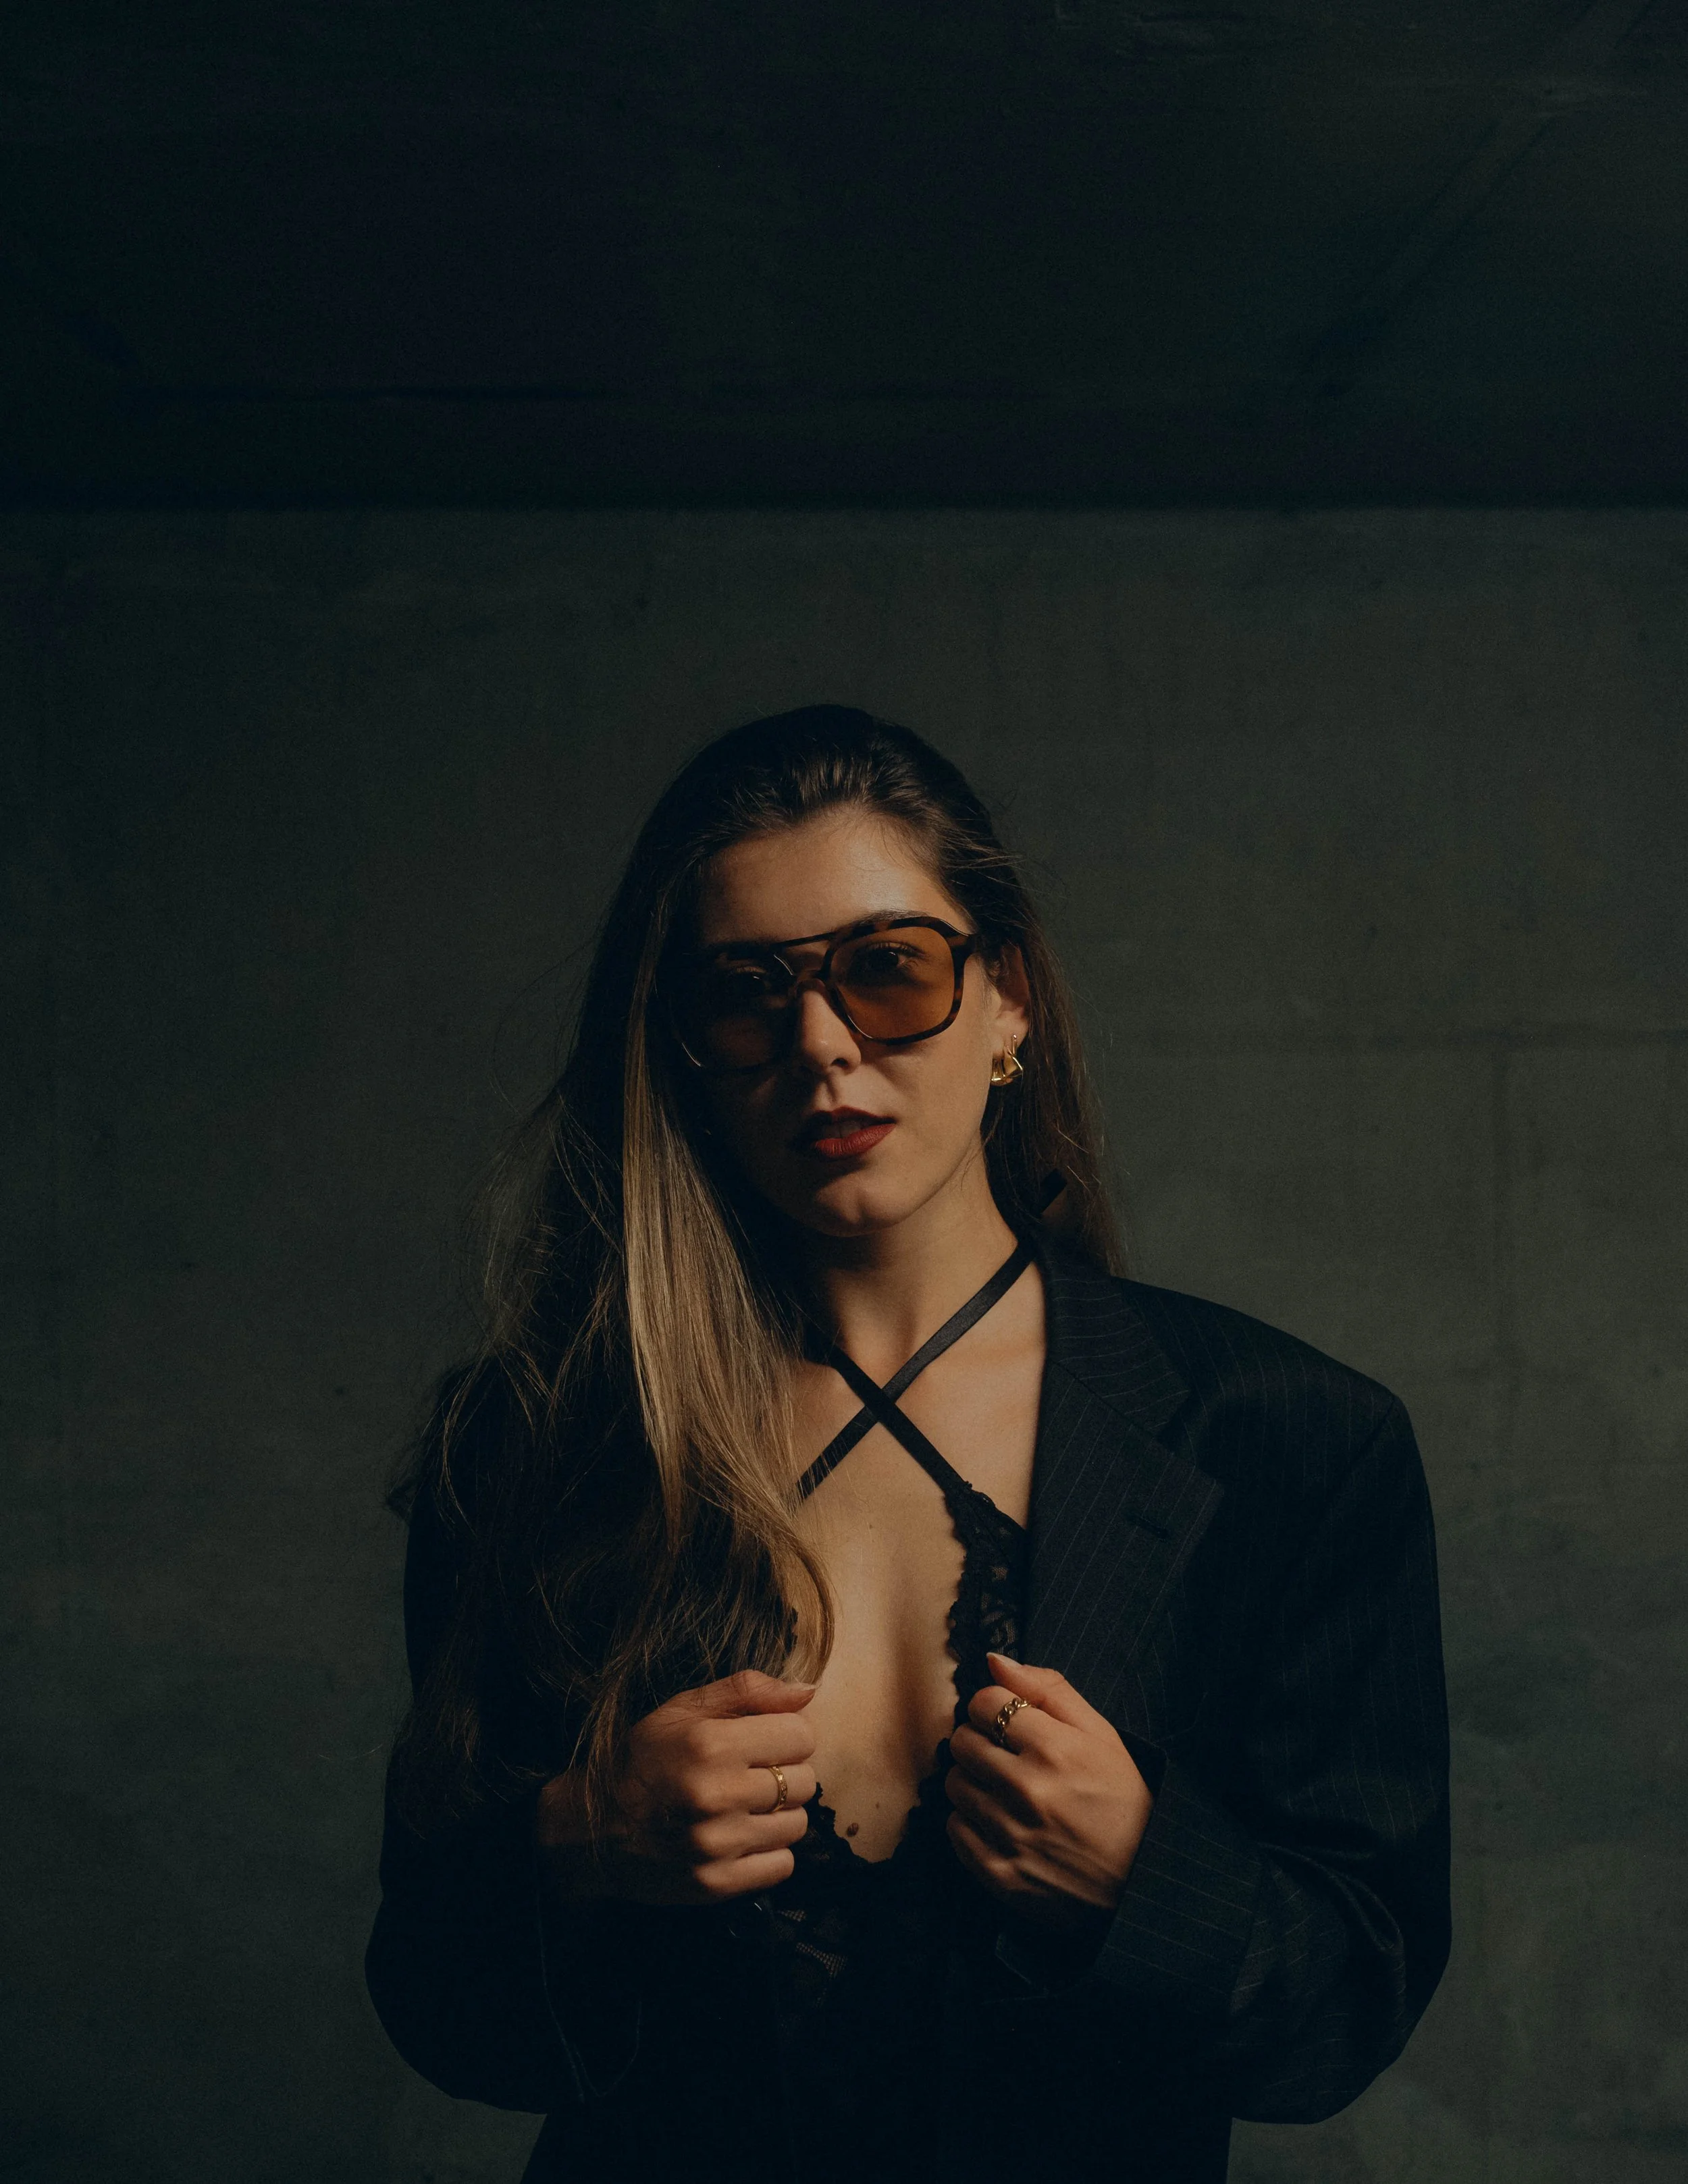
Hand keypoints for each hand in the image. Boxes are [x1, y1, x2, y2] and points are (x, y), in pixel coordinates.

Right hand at [535, 1669, 815, 1906]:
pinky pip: (783, 1865)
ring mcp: (717, 1845)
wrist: (591, 1830)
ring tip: (745, 1808)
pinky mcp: (717, 1884)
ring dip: (779, 1814)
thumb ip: (748, 1690)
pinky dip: (769, 1852)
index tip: (766, 1742)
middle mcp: (716, 1796)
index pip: (801, 1735)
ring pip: (798, 1825)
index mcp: (709, 1744)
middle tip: (753, 1776)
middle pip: (805, 1782)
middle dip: (785, 1774)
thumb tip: (808, 1692)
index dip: (788, 1735)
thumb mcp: (683, 1709)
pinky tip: (741, 1838)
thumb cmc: (642, 1759)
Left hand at [944, 1652, 1151, 1933]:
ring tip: (1004, 1789)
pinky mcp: (999, 1874)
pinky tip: (1000, 1822)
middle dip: (979, 1739)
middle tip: (1006, 1755)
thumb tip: (993, 1660)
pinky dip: (971, 1822)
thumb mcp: (1100, 1734)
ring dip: (974, 1780)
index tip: (1009, 1722)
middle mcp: (1027, 1790)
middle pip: (962, 1741)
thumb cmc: (1122, 1799)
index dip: (994, 1706)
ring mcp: (1010, 1835)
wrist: (1141, 1881)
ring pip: (955, 1784)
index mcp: (1053, 1748)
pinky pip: (955, 1830)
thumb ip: (1047, 1689)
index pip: (982, 1702)